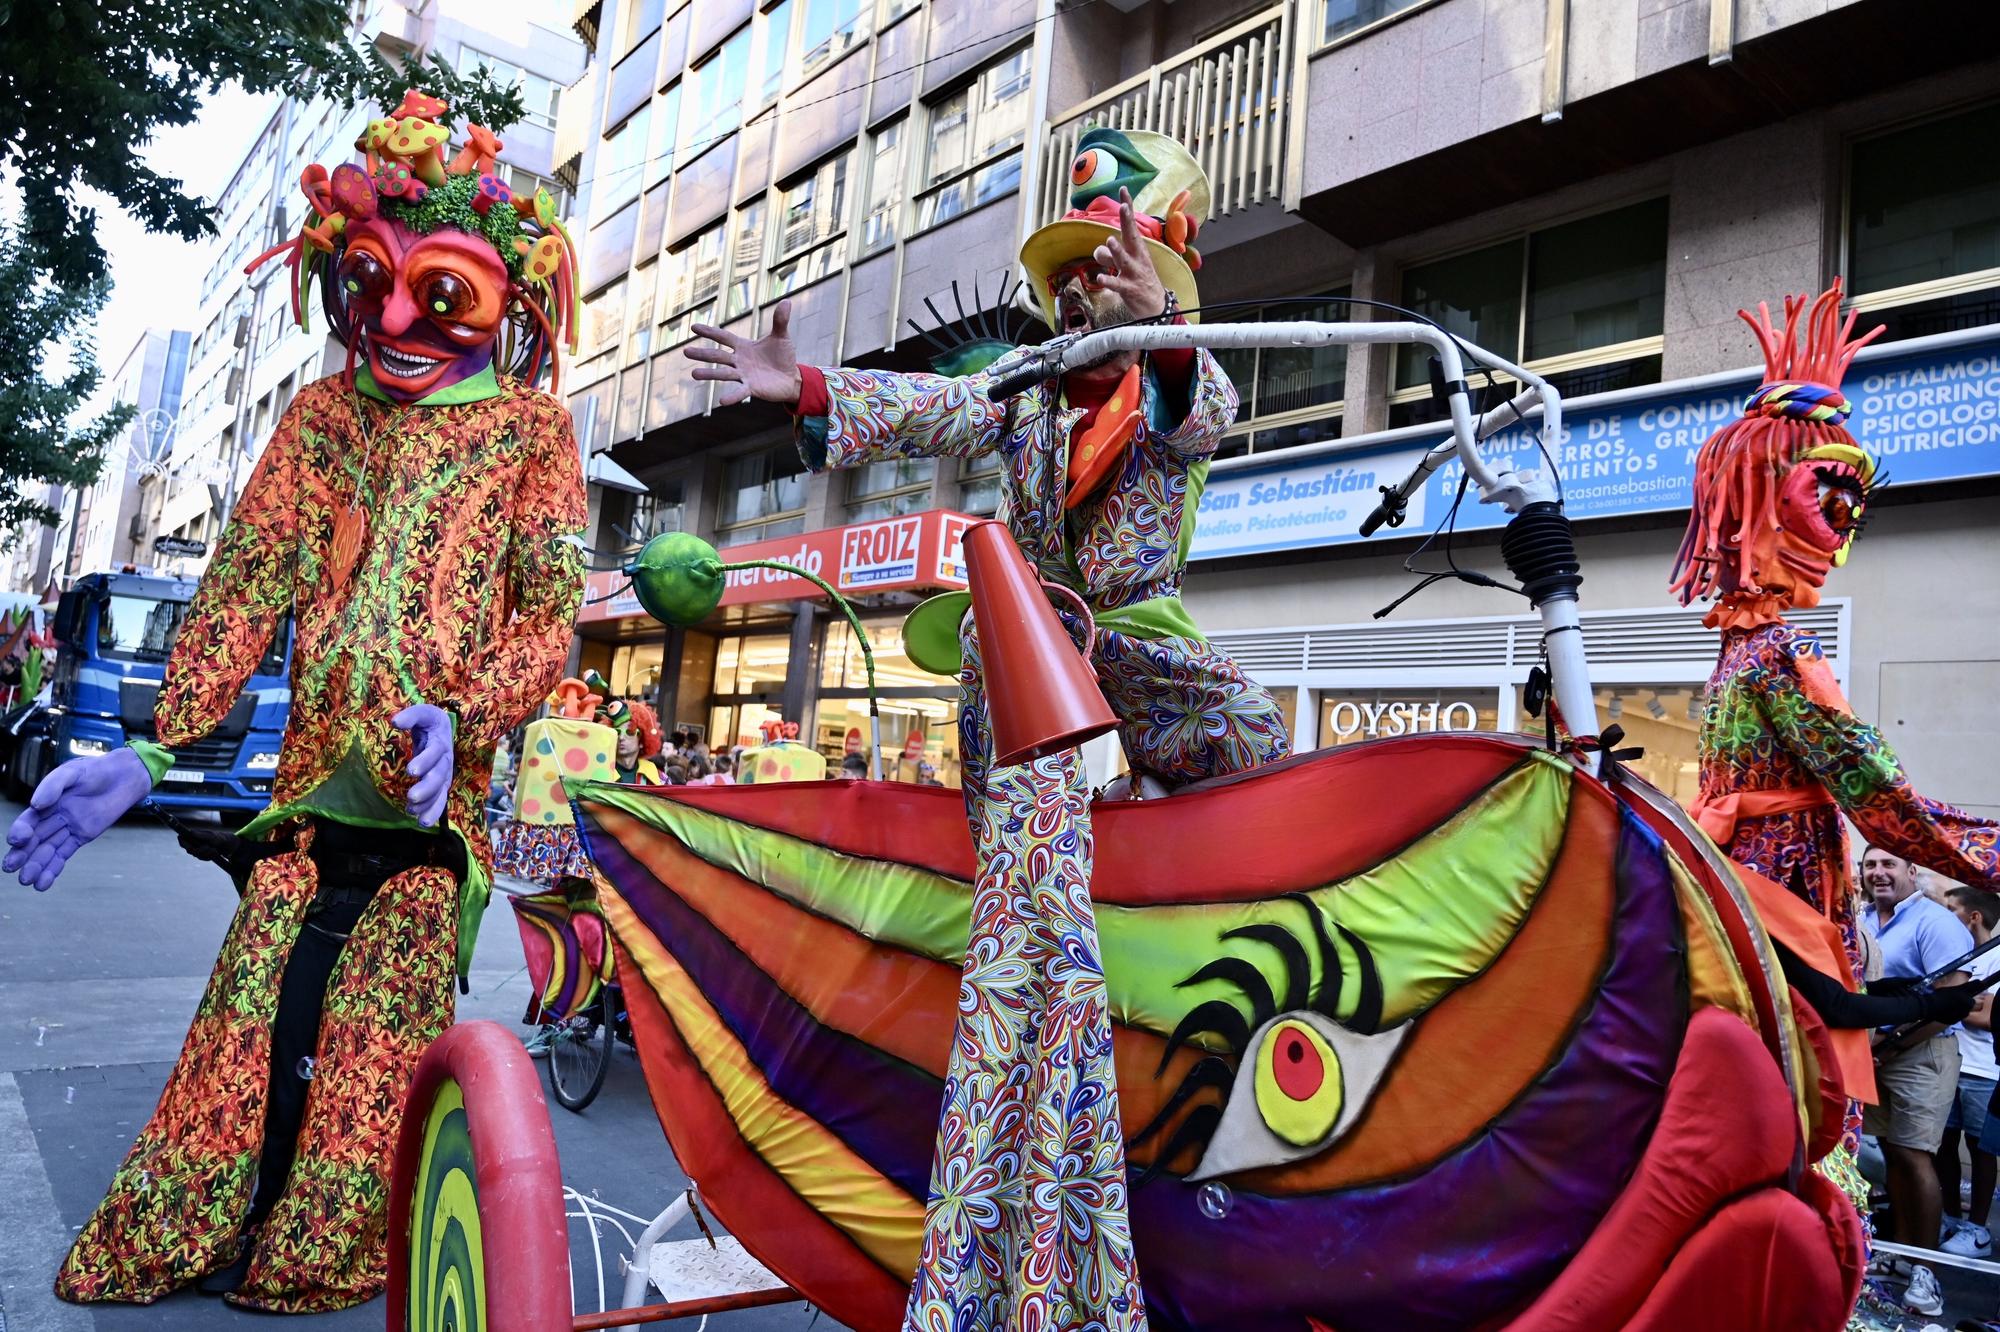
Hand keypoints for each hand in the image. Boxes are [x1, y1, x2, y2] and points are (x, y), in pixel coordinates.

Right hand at [4, 747, 152, 890]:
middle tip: (11, 868)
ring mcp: (67, 828)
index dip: (20, 831)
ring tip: (26, 881)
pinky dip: (53, 869)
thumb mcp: (72, 772)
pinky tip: (43, 883)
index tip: (18, 840)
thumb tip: (36, 804)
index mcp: (46, 802)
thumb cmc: (95, 770)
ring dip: (36, 866)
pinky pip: (64, 854)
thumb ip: (53, 785)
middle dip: (22, 854)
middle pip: (34, 839)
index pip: (28, 820)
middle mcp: (52, 817)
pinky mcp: (81, 836)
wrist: (124, 776)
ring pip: (47, 850)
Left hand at [393, 704, 453, 827]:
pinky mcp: (441, 786)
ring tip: (412, 811)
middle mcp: (446, 760)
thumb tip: (394, 721)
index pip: (435, 752)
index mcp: (441, 741)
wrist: (442, 731)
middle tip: (411, 796)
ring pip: (440, 791)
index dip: (425, 761)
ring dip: (428, 803)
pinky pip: (440, 801)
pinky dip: (432, 812)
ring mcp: (445, 775)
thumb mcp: (423, 713)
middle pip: (440, 776)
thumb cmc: (429, 722)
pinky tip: (422, 823)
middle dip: (426, 788)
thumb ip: (411, 715)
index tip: (411, 771)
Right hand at [686, 301, 801, 406]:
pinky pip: (740, 392)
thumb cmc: (783, 356)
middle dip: (702, 354)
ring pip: (723, 374)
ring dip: (709, 374)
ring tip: (694, 374)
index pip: (723, 337)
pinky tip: (721, 402)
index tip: (694, 327)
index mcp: (743, 346)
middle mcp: (739, 361)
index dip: (710, 332)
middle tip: (685, 351)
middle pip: (718, 356)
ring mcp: (744, 375)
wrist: (792, 378)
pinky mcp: (752, 388)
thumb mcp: (781, 336)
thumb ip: (780, 320)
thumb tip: (786, 301)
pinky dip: (731, 397)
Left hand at [1091, 189, 1165, 320]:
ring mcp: (1134, 273)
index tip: (1123, 190)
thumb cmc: (1140, 282)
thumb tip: (1098, 250)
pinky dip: (1109, 281)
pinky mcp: (1130, 289)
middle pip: (1132, 236)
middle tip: (1123, 207)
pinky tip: (1100, 278)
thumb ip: (1110, 256)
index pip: (1132, 225)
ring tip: (1110, 241)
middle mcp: (1137, 258)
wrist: (1157, 307)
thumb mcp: (1125, 266)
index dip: (1128, 208)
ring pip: (1124, 260)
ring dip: (1117, 251)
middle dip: (1127, 222)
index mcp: (1137, 249)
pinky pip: (1117, 284)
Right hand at [1919, 981, 1980, 1026]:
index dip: (1966, 998)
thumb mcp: (1953, 988)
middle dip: (1962, 1004)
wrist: (1929, 1007)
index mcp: (1968, 1002)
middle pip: (1967, 1007)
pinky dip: (1952, 1014)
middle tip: (1953, 1000)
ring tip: (1948, 1005)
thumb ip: (1965, 987)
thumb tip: (1975, 984)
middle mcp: (1966, 1011)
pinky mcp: (1953, 1022)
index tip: (1960, 996)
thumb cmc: (1940, 995)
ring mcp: (1959, 1017)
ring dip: (1958, 1009)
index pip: (1971, 1000)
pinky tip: (1945, 1011)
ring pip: (1961, 1012)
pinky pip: (1955, 1017)